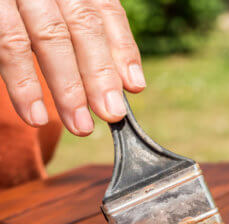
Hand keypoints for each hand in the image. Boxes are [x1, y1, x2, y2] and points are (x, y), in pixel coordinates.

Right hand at [0, 0, 144, 135]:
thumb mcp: (55, 7)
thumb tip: (128, 81)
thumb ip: (86, 34)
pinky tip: (37, 116)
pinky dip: (23, 85)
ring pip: (47, 38)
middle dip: (99, 74)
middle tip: (112, 114)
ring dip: (67, 88)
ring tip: (80, 126)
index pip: (104, 9)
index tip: (134, 85)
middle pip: (80, 26)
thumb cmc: (22, 7)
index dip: (122, 47)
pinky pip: (6, 45)